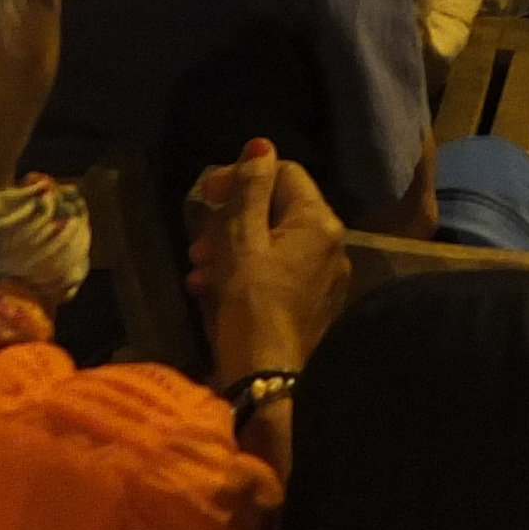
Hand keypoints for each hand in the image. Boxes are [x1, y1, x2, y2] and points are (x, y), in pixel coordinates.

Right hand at [187, 141, 350, 384]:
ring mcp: (324, 278)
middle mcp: (331, 245)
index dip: (242, 176)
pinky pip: (277, 273)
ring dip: (232, 248)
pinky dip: (245, 273)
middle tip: (197, 240)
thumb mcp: (241, 243)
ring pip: (273, 244)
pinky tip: (211, 291)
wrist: (269, 383)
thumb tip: (261, 146)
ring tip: (198, 269)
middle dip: (232, 218)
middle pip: (278, 209)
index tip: (206, 194)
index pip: (284, 173)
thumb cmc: (251, 307)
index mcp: (319, 223)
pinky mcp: (311, 306)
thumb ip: (249, 191)